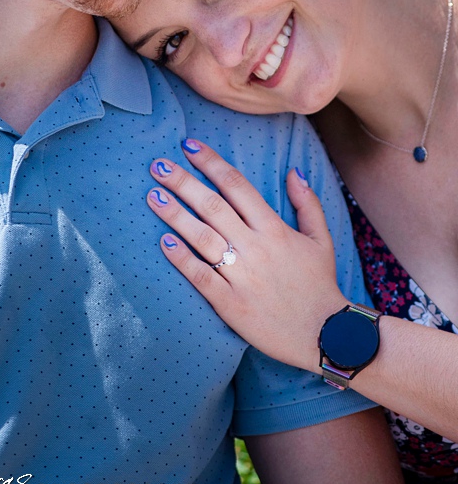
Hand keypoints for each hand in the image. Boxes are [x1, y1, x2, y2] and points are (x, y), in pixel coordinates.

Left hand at [147, 138, 350, 373]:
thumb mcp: (321, 240)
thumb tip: (293, 170)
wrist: (329, 337)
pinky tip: (164, 241)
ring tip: (153, 195)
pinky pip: (201, 276)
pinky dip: (182, 258)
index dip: (211, 163)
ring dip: (175, 215)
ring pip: (203, 237)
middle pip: (213, 206)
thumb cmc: (320, 284)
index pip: (237, 186)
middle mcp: (257, 248)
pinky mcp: (231, 304)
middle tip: (157, 165)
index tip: (188, 146)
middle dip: (183, 182)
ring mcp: (243, 276)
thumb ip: (307, 204)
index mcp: (275, 229)